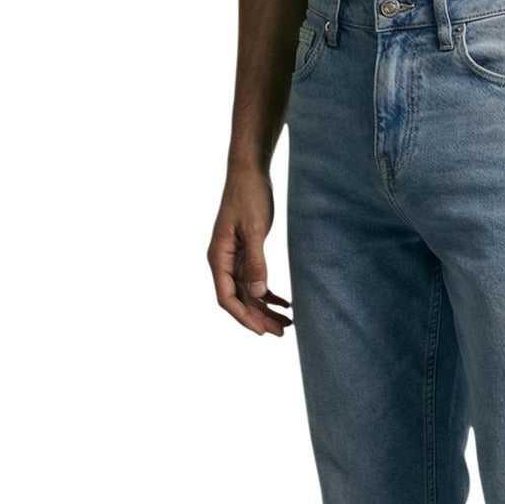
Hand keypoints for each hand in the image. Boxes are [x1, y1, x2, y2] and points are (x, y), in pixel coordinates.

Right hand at [207, 167, 292, 335]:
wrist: (250, 171)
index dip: (244, 317)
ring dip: (264, 308)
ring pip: (248, 291)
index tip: (261, 331)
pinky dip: (268, 292)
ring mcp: (234, 257)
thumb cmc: (249, 196)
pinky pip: (254, 279)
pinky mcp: (245, 251)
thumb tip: (259, 293)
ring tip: (286, 322)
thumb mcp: (255, 228)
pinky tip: (283, 301)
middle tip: (281, 332)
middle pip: (238, 299)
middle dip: (257, 317)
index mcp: (218, 257)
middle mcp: (223, 261)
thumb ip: (256, 261)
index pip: (227, 297)